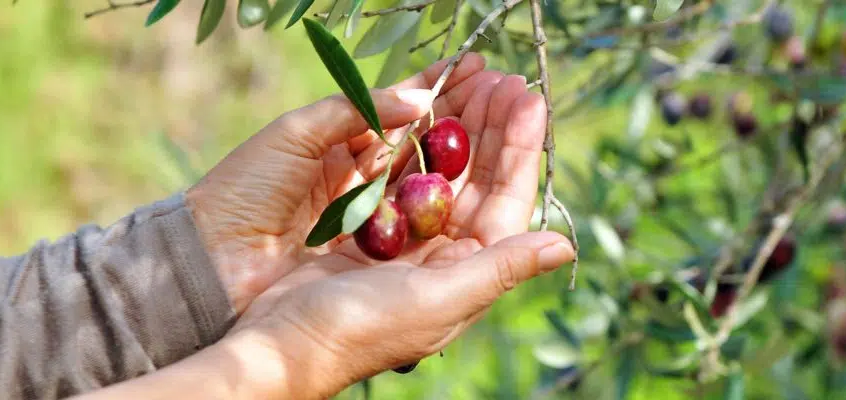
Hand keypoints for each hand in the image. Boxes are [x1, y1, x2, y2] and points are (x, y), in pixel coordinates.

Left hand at [186, 55, 491, 312]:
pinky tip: (485, 174)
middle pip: (431, 145)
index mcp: (344, 144)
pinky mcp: (380, 254)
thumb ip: (357, 113)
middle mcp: (367, 180)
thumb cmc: (244, 191)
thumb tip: (421, 100)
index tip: (481, 68)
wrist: (209, 260)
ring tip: (514, 116)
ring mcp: (377, 219)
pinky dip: (455, 197)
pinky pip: (425, 221)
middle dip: (473, 116)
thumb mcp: (296, 136)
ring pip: (435, 180)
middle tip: (512, 90)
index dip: (444, 90)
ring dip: (475, 150)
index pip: (407, 113)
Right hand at [219, 73, 574, 397]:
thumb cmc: (361, 330)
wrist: (281, 343)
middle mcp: (444, 253)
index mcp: (467, 270)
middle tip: (503, 79)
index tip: (530, 100)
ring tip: (472, 82)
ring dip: (459, 127)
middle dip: (493, 128)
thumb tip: (565, 245)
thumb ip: (500, 269)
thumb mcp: (438, 301)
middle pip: (479, 179)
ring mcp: (407, 237)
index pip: (507, 200)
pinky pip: (401, 173)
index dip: (522, 149)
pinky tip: (422, 111)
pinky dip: (413, 141)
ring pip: (443, 170)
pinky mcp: (370, 226)